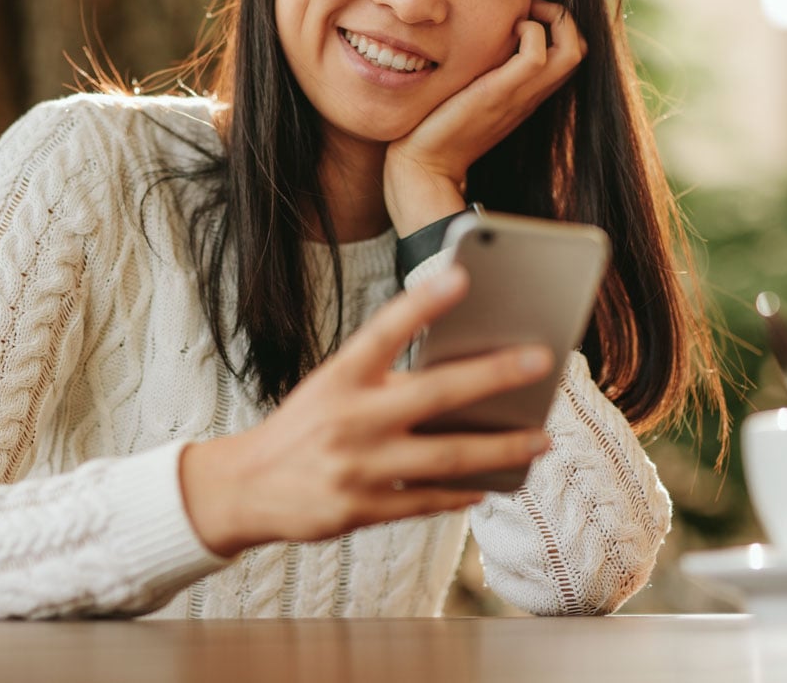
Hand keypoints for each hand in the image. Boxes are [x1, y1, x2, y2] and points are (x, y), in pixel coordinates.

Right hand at [180, 265, 552, 556]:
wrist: (244, 487)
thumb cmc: (303, 426)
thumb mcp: (331, 388)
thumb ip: (385, 382)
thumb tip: (460, 381)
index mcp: (339, 377)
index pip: (384, 330)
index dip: (422, 303)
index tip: (463, 276)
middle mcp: (349, 418)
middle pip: (434, 394)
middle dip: (493, 376)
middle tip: (541, 360)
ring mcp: (356, 468)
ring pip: (446, 457)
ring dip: (501, 448)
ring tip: (540, 440)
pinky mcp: (360, 510)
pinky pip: (426, 501)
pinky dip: (462, 493)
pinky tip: (489, 485)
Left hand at [384, 1, 586, 235]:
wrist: (425, 165)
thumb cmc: (438, 130)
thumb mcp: (468, 94)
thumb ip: (482, 72)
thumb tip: (478, 43)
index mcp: (526, 95)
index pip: (567, 56)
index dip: (560, 27)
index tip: (527, 14)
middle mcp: (530, 96)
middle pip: (580, 51)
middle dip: (563, 17)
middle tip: (530, 8)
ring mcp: (519, 96)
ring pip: (571, 51)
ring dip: (553, 18)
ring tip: (522, 16)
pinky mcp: (499, 95)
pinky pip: (536, 56)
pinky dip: (530, 31)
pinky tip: (505, 31)